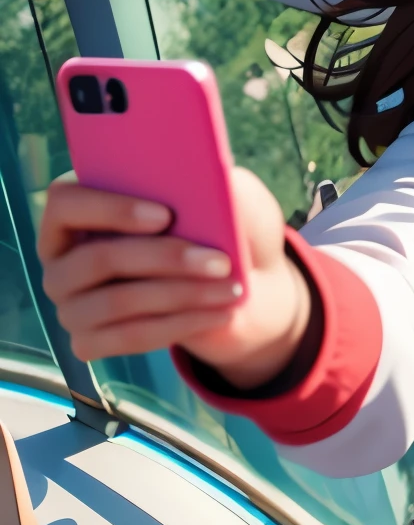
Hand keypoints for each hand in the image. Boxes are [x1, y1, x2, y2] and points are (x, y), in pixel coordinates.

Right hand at [39, 167, 310, 389]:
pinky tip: (219, 315)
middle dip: (164, 259)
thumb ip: (205, 181)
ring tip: (230, 289)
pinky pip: (130, 337)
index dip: (110, 209)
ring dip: (181, 295)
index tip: (165, 215)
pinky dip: (180, 326)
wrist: (241, 283)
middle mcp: (61, 259)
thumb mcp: (221, 194)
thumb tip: (203, 183)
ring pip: (117, 301)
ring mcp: (69, 305)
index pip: (66, 202)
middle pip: (98, 258)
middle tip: (221, 262)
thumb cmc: (220, 226)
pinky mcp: (87, 343)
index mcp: (76, 210)